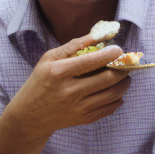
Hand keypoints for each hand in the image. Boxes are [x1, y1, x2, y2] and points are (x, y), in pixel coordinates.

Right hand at [9, 35, 131, 138]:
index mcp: (59, 72)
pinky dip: (118, 98)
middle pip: (108, 78)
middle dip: (123, 69)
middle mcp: (69, 91)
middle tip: (125, 63)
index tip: (119, 50)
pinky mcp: (83, 119)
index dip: (112, 54)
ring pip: (113, 94)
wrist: (29, 116)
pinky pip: (110, 108)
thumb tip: (101, 34)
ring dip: (124, 83)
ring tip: (124, 76)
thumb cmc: (41, 81)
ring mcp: (77, 108)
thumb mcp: (50, 58)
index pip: (93, 61)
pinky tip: (115, 90)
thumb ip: (75, 45)